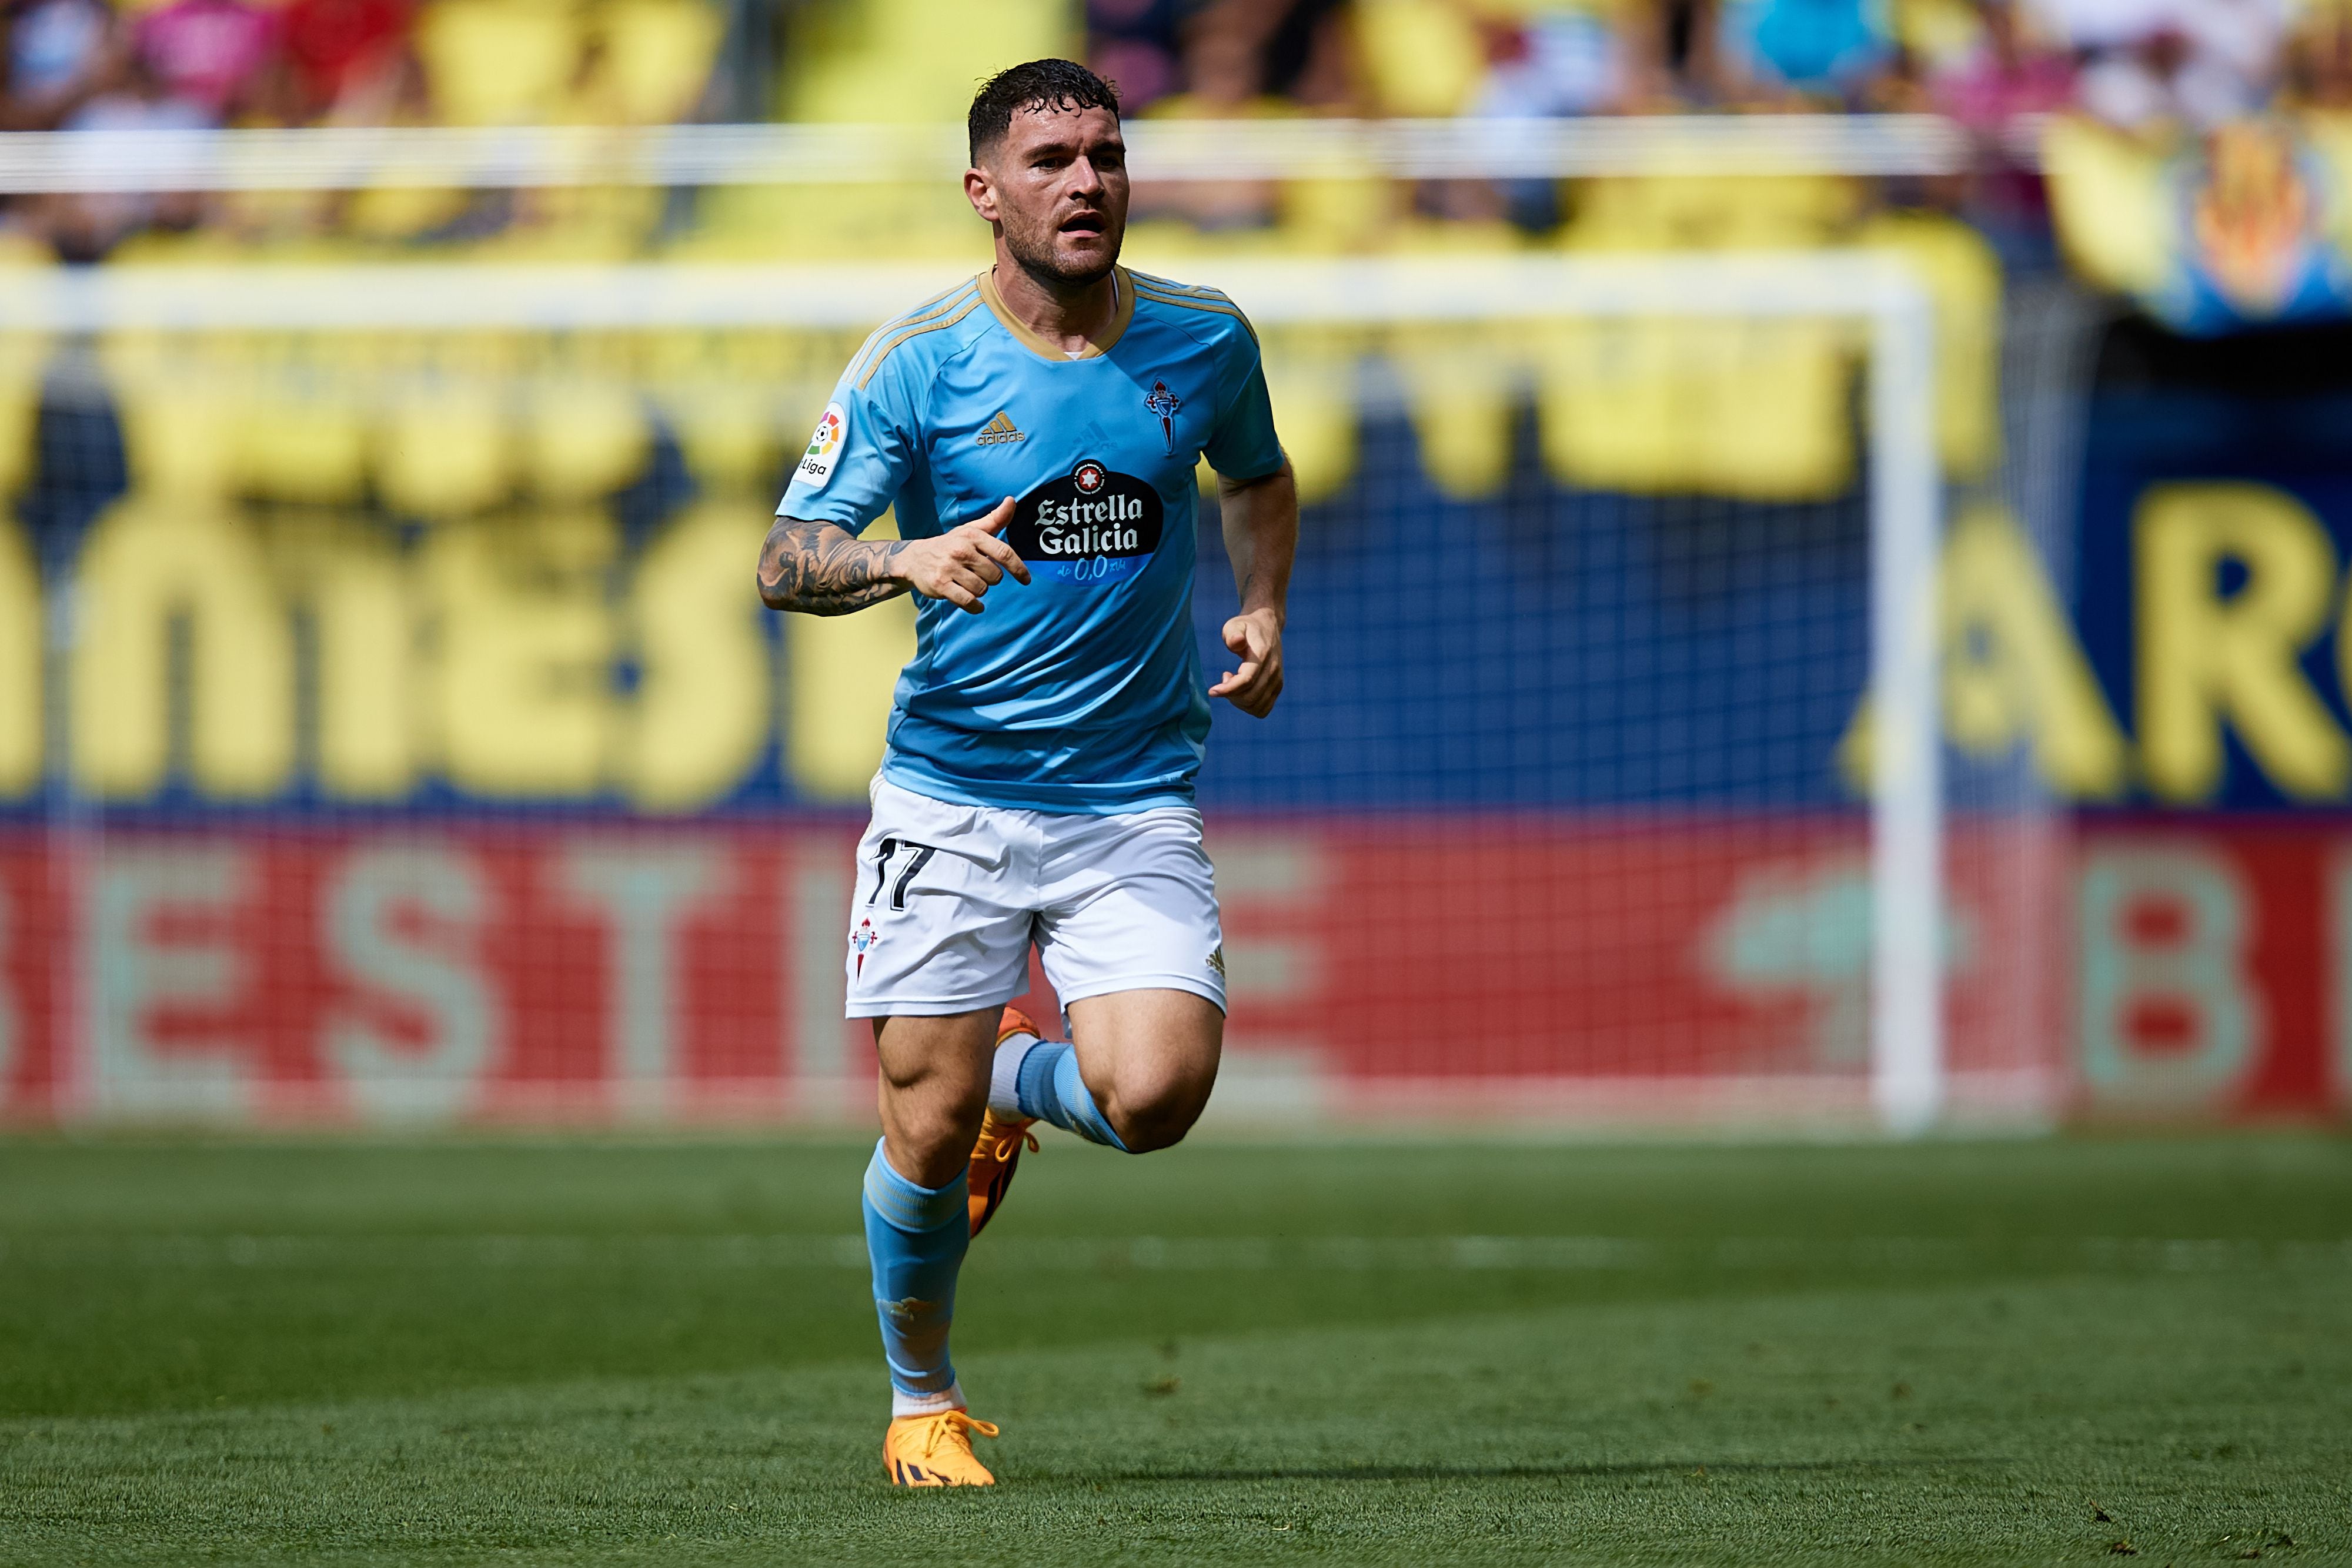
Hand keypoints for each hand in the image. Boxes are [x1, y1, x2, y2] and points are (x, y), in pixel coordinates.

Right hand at [895, 497, 1028, 612]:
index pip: (1003, 552)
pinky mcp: (940, 585)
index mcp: (972, 536)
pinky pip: (968, 601)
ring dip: (979, 590)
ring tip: (967, 582)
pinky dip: (974, 606)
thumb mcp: (971, 530)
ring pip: (982, 589)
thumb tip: (1012, 501)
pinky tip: (973, 603)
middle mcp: (961, 550)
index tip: (1026, 579)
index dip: (1018, 568)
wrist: (914, 558)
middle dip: (990, 579)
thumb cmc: (951, 544)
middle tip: (977, 573)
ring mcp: (949, 568)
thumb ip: (995, 519)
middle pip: (995, 576)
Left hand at [1208, 608, 1283, 716]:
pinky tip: (1242, 691)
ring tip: (1232, 684)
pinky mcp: (1277, 687)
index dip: (1228, 689)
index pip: (1246, 680)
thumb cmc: (1246, 627)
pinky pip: (1263, 709)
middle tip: (1223, 679)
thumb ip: (1233, 633)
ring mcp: (1277, 680)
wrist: (1268, 626)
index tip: (1211, 691)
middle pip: (1250, 697)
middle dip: (1231, 695)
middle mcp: (1273, 670)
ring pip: (1256, 706)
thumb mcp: (1235, 624)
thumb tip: (1235, 643)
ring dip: (1239, 702)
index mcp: (1262, 655)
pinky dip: (1248, 706)